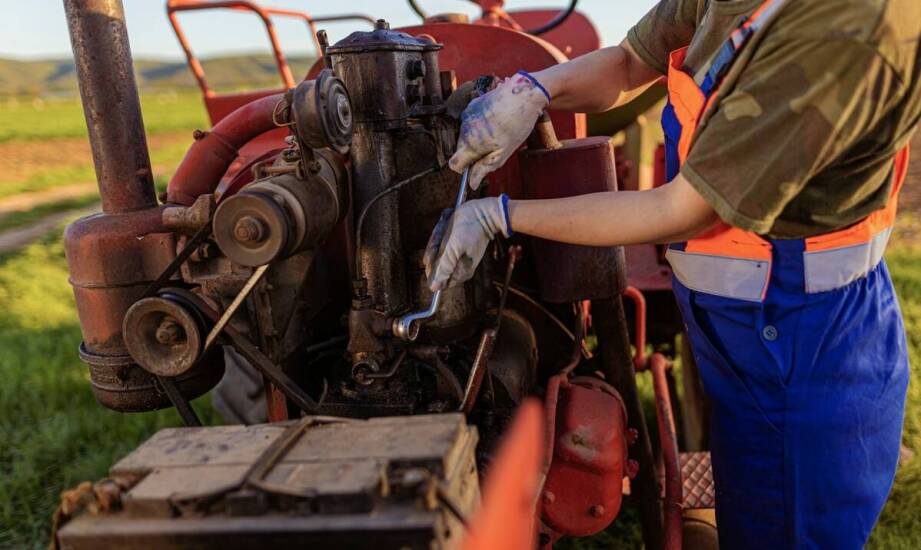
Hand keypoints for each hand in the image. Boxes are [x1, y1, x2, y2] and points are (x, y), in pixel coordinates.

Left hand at [424, 196, 511, 290]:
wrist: (483, 213)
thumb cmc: (470, 228)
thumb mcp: (454, 248)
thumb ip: (444, 268)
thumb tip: (434, 287)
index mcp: (459, 272)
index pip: (436, 280)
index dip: (433, 265)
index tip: (439, 250)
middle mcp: (458, 268)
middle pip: (435, 266)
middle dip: (435, 250)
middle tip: (445, 237)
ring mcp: (458, 258)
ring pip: (437, 254)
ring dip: (438, 240)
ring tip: (447, 230)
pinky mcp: (456, 248)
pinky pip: (442, 246)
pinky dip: (441, 236)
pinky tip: (448, 228)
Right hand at [449, 72, 549, 189]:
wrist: (523, 94)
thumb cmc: (517, 124)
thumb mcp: (503, 152)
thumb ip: (484, 168)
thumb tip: (471, 183)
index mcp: (471, 142)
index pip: (454, 163)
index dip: (463, 169)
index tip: (475, 167)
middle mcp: (464, 128)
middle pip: (461, 148)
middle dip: (473, 152)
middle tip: (495, 147)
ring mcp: (467, 115)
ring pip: (466, 135)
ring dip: (477, 138)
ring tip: (498, 131)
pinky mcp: (472, 105)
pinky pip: (470, 122)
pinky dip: (479, 125)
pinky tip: (496, 120)